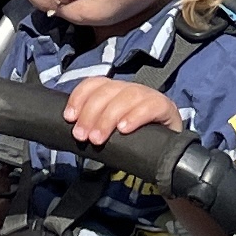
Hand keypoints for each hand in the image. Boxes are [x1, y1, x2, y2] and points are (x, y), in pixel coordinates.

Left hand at [61, 77, 181, 149]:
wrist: (167, 152)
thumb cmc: (134, 142)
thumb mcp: (110, 133)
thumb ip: (94, 128)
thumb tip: (73, 131)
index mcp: (115, 92)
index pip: (94, 83)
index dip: (79, 97)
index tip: (69, 117)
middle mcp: (130, 89)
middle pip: (107, 91)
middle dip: (90, 113)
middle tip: (82, 136)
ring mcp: (149, 96)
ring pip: (127, 96)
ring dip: (108, 117)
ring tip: (98, 139)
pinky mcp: (165, 107)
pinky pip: (151, 106)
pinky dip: (135, 116)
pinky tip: (124, 129)